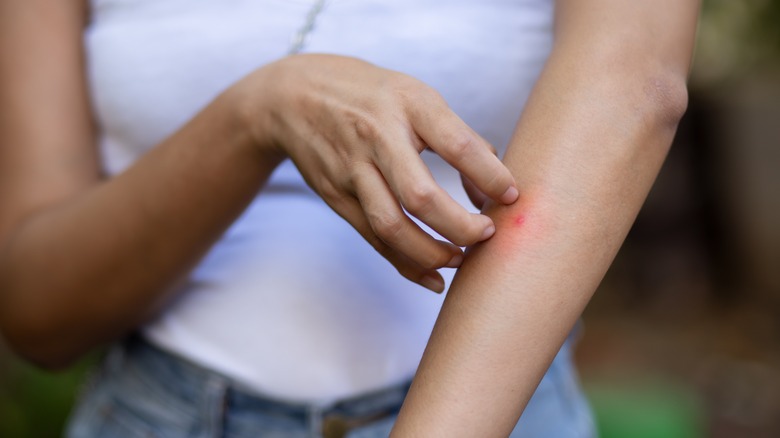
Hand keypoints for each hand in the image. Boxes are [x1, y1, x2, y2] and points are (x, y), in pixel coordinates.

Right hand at [239, 54, 517, 291]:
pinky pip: (374, 239)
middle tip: (487, 235)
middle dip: (460, 227)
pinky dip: (406, 265)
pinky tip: (433, 278)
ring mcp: (352, 171)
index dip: (490, 175)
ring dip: (432, 254)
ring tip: (462, 259)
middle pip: (420, 197)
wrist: (292, 97)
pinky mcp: (338, 198)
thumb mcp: (414, 94)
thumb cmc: (368, 94)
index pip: (456, 145)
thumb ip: (456, 134)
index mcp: (407, 105)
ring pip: (392, 227)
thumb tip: (495, 185)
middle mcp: (377, 138)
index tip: (512, 196)